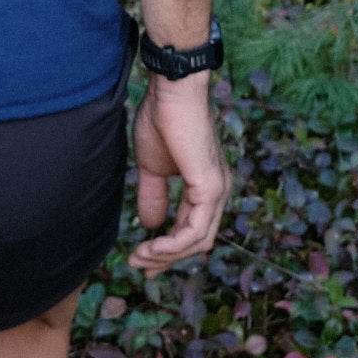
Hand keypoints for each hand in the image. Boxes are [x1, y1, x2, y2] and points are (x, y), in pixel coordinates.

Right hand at [129, 76, 228, 274]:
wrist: (171, 92)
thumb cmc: (162, 120)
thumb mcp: (152, 168)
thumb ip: (153, 196)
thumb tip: (150, 225)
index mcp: (206, 186)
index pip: (193, 229)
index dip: (169, 250)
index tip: (143, 260)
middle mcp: (218, 192)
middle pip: (198, 242)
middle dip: (167, 259)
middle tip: (139, 265)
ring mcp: (217, 191)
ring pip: (198, 242)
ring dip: (166, 255)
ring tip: (140, 257)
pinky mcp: (210, 188)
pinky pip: (194, 231)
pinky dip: (172, 245)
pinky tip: (152, 246)